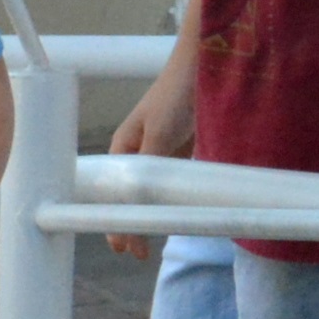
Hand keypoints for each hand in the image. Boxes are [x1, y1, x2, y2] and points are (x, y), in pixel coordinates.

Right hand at [101, 54, 196, 258]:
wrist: (205, 66)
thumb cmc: (174, 96)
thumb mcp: (157, 135)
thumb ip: (148, 172)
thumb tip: (138, 208)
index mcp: (124, 147)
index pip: (113, 192)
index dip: (114, 220)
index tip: (123, 248)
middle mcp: (141, 151)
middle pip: (132, 195)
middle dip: (131, 222)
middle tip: (137, 253)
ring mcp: (165, 150)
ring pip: (155, 191)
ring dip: (154, 213)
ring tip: (153, 241)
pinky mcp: (187, 148)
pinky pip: (178, 181)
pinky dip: (176, 198)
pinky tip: (180, 212)